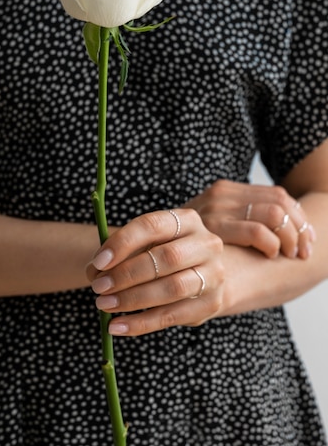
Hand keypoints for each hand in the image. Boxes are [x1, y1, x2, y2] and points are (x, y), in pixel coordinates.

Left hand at [87, 209, 223, 335]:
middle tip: (99, 287)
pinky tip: (117, 326)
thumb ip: (119, 254)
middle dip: (127, 274)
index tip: (99, 262)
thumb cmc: (164, 255)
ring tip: (104, 306)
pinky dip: (141, 323)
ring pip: (172, 288)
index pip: (152, 226)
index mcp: (185, 220)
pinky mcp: (211, 303)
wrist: (205, 275)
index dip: (123, 243)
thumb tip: (95, 272)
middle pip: (166, 258)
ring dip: (133, 299)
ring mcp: (213, 274)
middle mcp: (206, 244)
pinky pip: (172, 316)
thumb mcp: (144, 245)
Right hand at [185, 180, 314, 259]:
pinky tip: (271, 255)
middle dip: (300, 229)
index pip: (277, 196)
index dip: (299, 218)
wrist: (140, 245)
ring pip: (274, 214)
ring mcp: (217, 207)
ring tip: (290, 255)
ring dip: (290, 237)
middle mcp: (222, 193)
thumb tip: (277, 234)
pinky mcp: (212, 225)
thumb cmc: (180, 245)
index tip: (306, 240)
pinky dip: (271, 243)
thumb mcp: (210, 228)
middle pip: (280, 202)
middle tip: (304, 252)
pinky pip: (255, 230)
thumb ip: (235, 223)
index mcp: (226, 190)